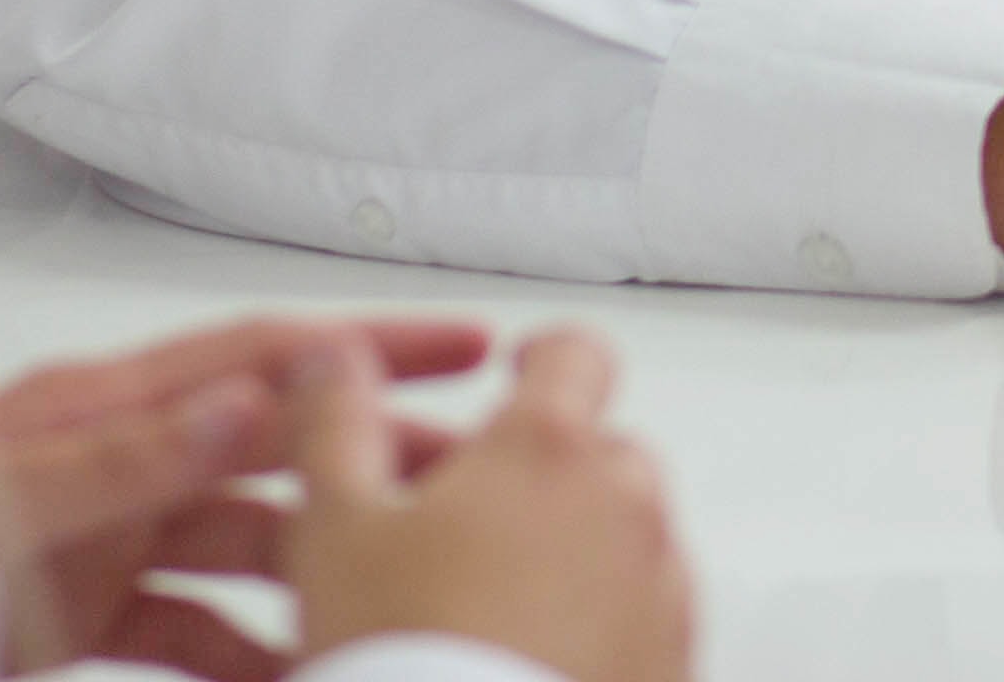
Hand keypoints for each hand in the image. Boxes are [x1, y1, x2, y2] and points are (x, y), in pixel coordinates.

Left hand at [0, 313, 488, 677]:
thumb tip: (247, 403)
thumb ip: (130, 454)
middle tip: (458, 493)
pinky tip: (285, 677)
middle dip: (367, 469)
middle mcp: (117, 460)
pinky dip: (240, 656)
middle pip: (274, 454)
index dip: (367, 348)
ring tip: (378, 611)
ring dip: (310, 580)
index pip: (265, 357)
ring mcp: (102, 536)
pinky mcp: (83, 609)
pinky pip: (188, 630)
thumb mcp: (12, 494)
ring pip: (241, 551)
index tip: (465, 345)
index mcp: (107, 406)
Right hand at [289, 327, 694, 681]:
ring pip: (629, 541)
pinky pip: (647, 622)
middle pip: (603, 453)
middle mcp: (628, 509)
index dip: (540, 355)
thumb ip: (336, 423)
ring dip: (578, 553)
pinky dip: (604, 626)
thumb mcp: (334, 532)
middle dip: (548, 473)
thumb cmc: (409, 664)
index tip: (514, 370)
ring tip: (492, 611)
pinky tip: (534, 664)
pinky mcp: (675, 666)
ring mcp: (662, 594)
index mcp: (549, 450)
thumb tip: (328, 353)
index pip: (574, 354)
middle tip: (470, 523)